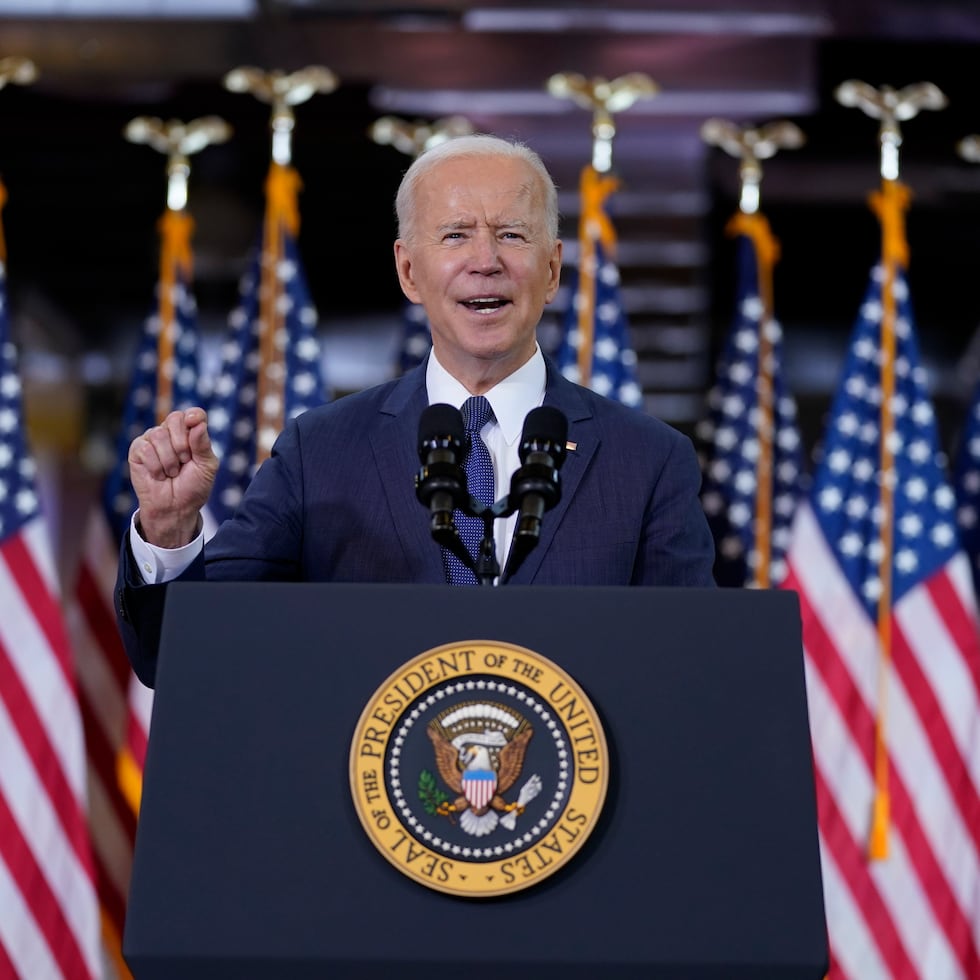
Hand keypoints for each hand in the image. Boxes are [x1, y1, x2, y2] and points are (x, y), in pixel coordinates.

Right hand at [128, 407, 218, 547]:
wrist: (175, 508)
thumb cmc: (193, 487)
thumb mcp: (206, 467)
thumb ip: (203, 445)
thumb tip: (197, 423)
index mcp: (191, 434)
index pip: (194, 414)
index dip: (194, 416)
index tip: (194, 422)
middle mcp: (171, 433)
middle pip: (175, 418)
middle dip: (182, 443)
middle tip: (185, 461)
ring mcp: (153, 439)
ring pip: (158, 435)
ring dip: (169, 460)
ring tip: (172, 473)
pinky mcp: (137, 450)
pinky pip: (145, 448)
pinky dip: (156, 466)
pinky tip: (159, 475)